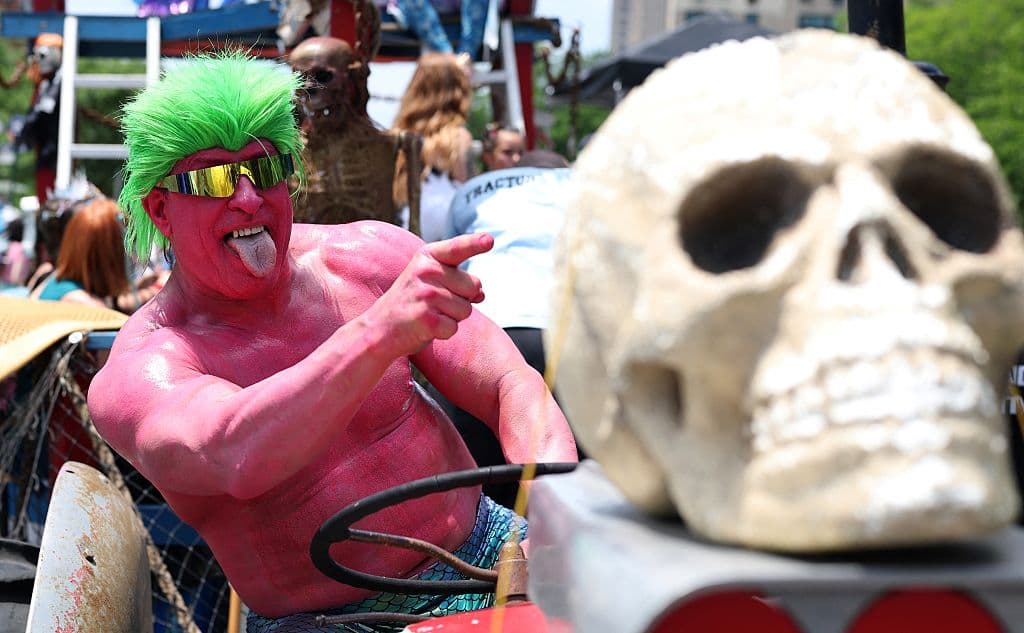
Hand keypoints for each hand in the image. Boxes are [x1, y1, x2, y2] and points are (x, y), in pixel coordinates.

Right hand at [370, 233, 491, 356]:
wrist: (379, 329)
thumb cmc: (410, 302)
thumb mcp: (429, 280)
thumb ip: (457, 280)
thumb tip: (481, 293)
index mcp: (428, 257)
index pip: (458, 248)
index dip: (475, 243)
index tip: (490, 239)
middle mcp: (426, 271)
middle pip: (473, 285)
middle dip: (462, 298)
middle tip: (434, 303)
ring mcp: (426, 295)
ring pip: (466, 310)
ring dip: (452, 317)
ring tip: (428, 314)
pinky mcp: (426, 319)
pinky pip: (454, 328)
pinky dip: (444, 332)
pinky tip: (426, 327)